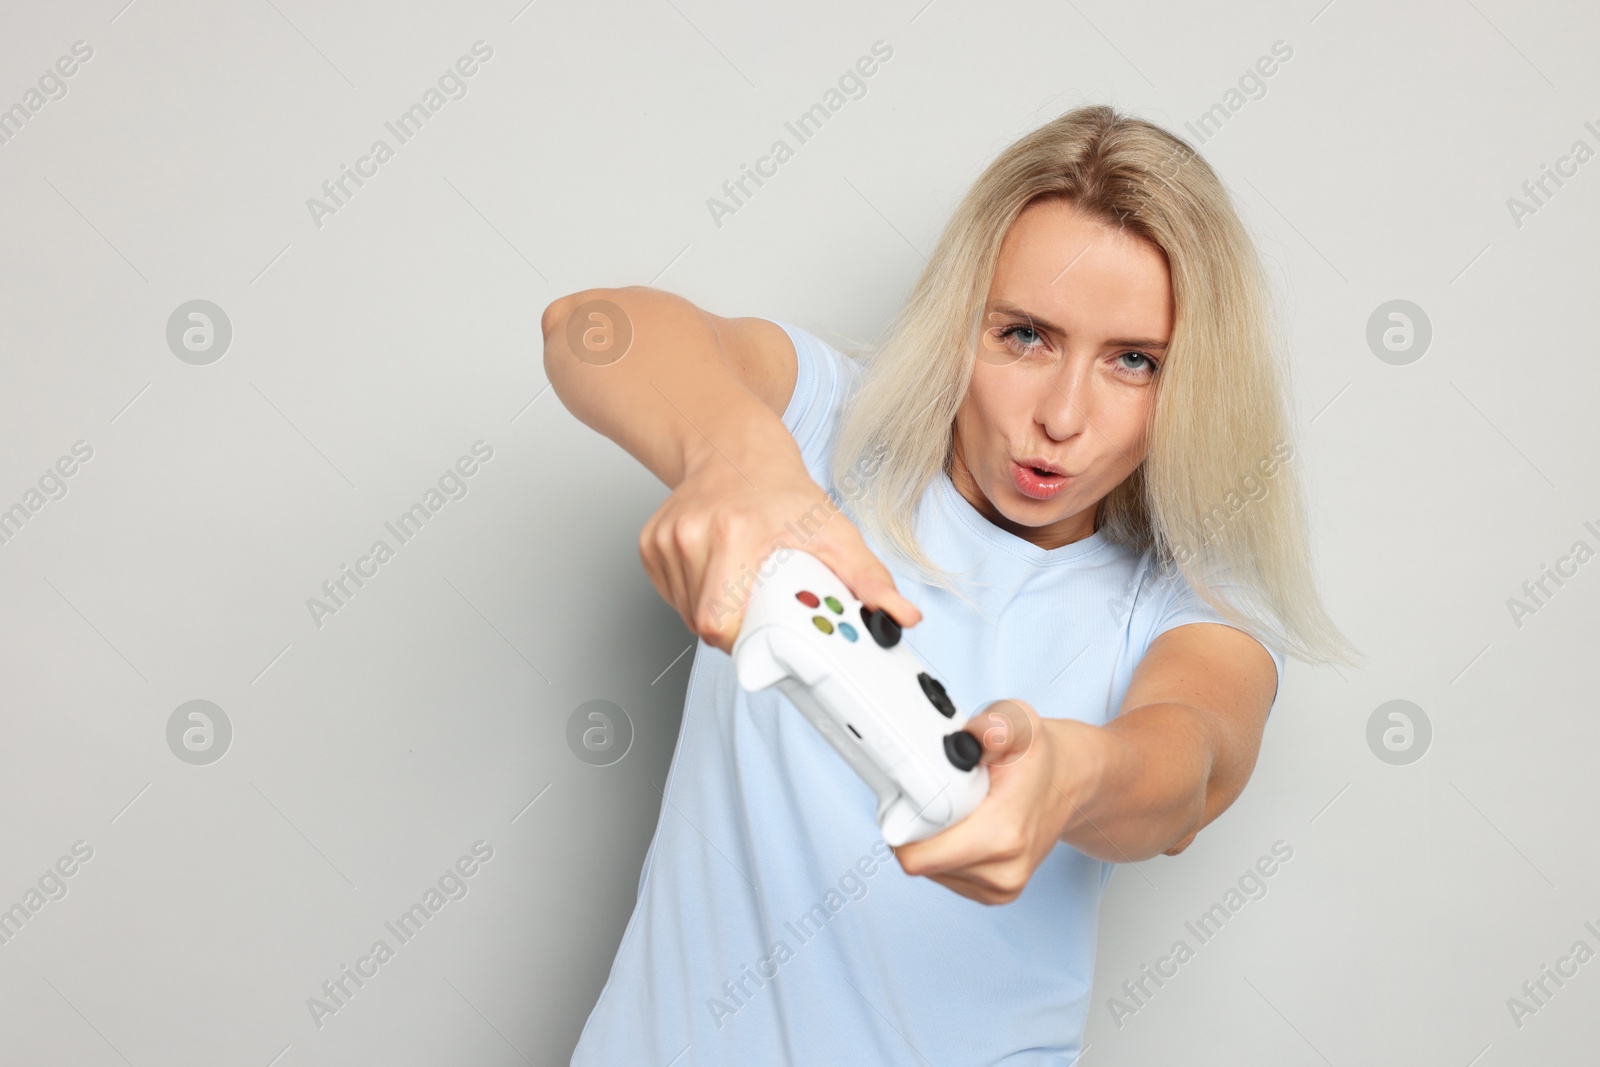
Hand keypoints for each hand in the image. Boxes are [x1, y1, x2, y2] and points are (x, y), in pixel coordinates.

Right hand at [637, 451, 920, 653]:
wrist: (735, 450)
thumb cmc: (782, 494)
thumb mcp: (834, 531)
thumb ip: (869, 578)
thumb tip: (903, 616)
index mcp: (735, 532)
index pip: (720, 620)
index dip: (743, 639)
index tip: (766, 635)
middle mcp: (693, 533)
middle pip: (703, 621)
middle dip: (734, 628)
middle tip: (760, 610)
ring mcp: (666, 539)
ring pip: (684, 611)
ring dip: (713, 612)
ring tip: (740, 585)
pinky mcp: (649, 544)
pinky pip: (670, 594)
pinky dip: (693, 596)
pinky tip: (716, 573)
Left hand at [892, 699, 1110, 903]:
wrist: (1071, 783)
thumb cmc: (1039, 757)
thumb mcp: (1018, 723)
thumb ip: (992, 727)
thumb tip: (970, 736)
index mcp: (1001, 836)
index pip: (917, 857)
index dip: (904, 823)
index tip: (910, 797)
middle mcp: (1004, 871)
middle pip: (920, 862)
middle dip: (917, 828)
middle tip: (935, 795)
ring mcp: (1002, 888)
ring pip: (931, 871)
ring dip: (932, 841)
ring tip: (957, 809)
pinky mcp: (998, 894)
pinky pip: (946, 877)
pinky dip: (945, 852)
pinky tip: (964, 826)